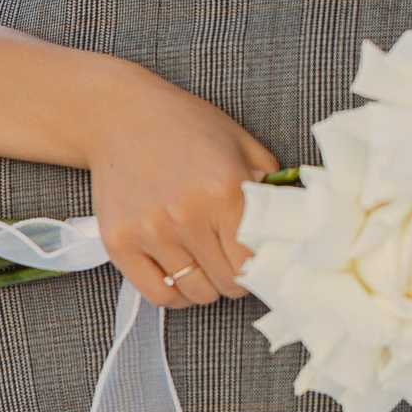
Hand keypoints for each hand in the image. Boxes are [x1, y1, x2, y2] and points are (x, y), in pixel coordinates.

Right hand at [86, 64, 278, 308]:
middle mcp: (187, 216)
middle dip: (236, 279)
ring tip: (208, 269)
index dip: (261, 268)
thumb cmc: (185, 127)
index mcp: (225, 190)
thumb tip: (292, 222)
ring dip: (207, 288)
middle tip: (233, 265)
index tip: (259, 263)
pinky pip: (157, 294)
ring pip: (194, 292)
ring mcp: (150, 232)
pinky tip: (181, 277)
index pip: (254, 261)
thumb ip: (269, 184)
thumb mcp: (240, 142)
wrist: (120, 116)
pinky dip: (174, 295)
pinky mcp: (119, 243)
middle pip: (226, 280)